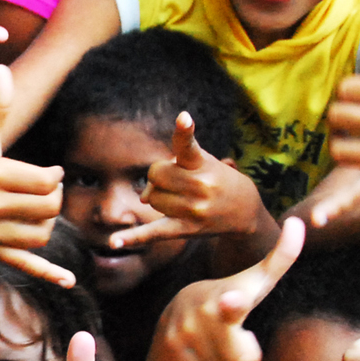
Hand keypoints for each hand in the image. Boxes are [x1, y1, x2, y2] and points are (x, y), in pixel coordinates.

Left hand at [110, 112, 267, 249]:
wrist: (245, 211)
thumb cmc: (217, 180)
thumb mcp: (204, 164)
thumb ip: (172, 170)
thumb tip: (144, 198)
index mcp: (203, 164)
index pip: (188, 146)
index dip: (184, 132)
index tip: (183, 118)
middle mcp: (200, 186)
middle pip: (156, 174)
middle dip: (160, 176)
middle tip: (176, 181)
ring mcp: (193, 209)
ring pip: (153, 199)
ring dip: (159, 197)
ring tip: (180, 198)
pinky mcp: (187, 229)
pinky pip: (154, 232)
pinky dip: (133, 237)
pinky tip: (114, 242)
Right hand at [146, 217, 303, 360]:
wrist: (175, 316)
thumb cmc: (228, 296)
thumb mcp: (256, 279)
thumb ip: (280, 257)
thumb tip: (297, 222)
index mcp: (230, 295)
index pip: (237, 303)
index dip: (235, 302)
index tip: (233, 299)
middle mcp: (205, 310)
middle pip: (244, 359)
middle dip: (244, 352)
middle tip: (232, 333)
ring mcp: (186, 330)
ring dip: (225, 360)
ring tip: (214, 340)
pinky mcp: (173, 349)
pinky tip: (199, 349)